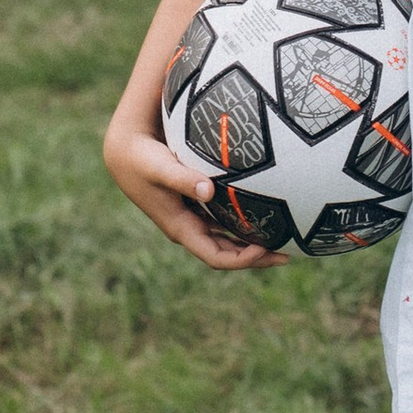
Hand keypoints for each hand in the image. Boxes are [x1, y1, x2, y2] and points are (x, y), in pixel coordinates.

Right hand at [102, 123, 291, 270]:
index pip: (216, 257)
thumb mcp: (160, 167)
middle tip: (288, 254)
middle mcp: (188, 228)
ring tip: (284, 238)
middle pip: (227, 253)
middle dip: (256, 257)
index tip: (267, 249)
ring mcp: (193, 218)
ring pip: (228, 239)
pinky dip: (244, 222)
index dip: (242, 259)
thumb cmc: (142, 159)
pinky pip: (225, 221)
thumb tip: (208, 190)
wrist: (124, 152)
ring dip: (253, 242)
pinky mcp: (196, 204)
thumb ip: (182, 178)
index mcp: (180, 228)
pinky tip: (266, 214)